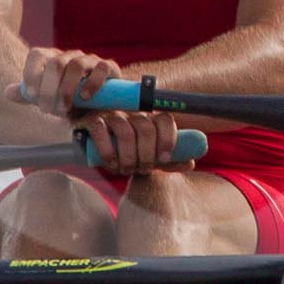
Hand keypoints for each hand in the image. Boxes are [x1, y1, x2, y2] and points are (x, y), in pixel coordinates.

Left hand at [8, 48, 122, 118]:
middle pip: (55, 63)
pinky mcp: (108, 67)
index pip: (37, 55)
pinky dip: (92, 83)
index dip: (31, 73)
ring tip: (64, 107)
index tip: (32, 96)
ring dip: (67, 88)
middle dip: (49, 88)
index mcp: (52, 59)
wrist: (100, 106)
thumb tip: (7, 92)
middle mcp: (70, 56)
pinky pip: (101, 68)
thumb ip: (29, 95)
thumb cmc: (70, 101)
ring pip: (76, 65)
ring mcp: (90, 60)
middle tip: (47, 110)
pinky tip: (85, 98)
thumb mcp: (48, 99)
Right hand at [71, 110, 193, 176]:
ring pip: (125, 132)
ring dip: (128, 157)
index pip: (165, 120)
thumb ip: (169, 160)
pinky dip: (108, 152)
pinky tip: (111, 164)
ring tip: (125, 170)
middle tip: (142, 170)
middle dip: (146, 155)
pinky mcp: (92, 120)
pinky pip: (101, 132)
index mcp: (149, 118)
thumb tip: (191, 163)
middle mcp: (132, 112)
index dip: (167, 140)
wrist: (93, 144)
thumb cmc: (126, 151)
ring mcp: (112, 114)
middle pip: (146, 128)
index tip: (163, 160)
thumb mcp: (149, 156)